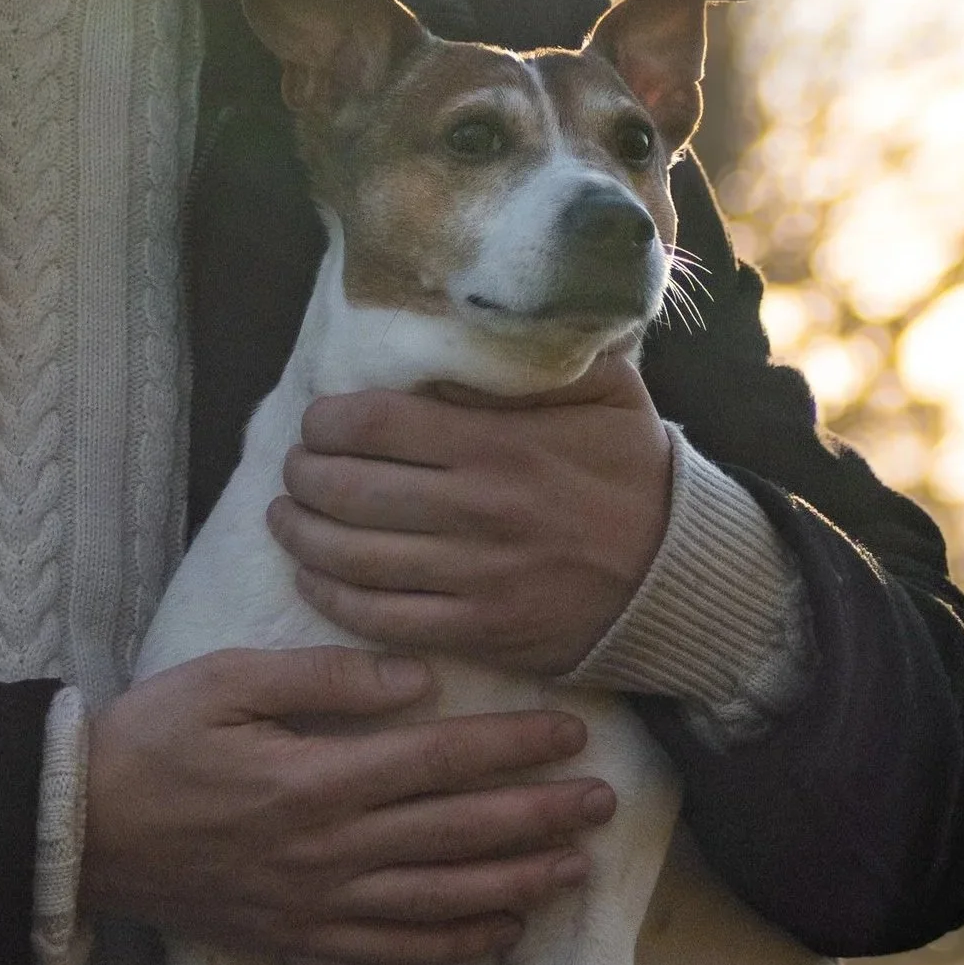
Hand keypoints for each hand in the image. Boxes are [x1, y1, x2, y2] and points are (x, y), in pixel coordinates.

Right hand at [82, 646, 615, 964]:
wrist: (80, 828)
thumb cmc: (153, 737)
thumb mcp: (227, 680)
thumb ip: (323, 679)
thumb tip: (415, 679)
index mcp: (315, 780)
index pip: (437, 760)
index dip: (508, 747)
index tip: (568, 731)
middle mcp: (328, 851)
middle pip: (455, 834)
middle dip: (536, 816)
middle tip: (605, 798)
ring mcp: (316, 903)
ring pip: (438, 899)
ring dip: (515, 882)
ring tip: (576, 866)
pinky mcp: (298, 936)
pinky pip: (392, 950)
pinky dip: (452, 944)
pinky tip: (499, 930)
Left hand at [269, 351, 673, 674]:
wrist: (679, 571)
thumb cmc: (630, 468)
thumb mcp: (601, 388)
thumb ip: (531, 360)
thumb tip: (458, 335)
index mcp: (499, 442)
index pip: (376, 423)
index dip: (328, 420)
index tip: (317, 420)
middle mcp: (478, 508)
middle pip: (350, 489)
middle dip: (302, 475)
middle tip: (293, 467)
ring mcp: (476, 576)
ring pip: (353, 556)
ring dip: (302, 534)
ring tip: (284, 516)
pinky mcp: (479, 630)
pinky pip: (382, 618)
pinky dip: (332, 597)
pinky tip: (313, 575)